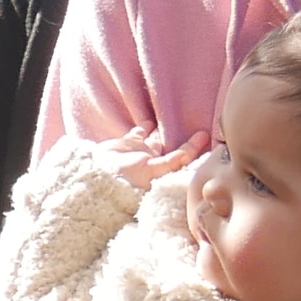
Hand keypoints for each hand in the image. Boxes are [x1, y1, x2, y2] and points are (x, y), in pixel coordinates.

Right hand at [92, 132, 208, 198]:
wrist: (95, 176)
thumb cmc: (124, 180)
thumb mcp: (150, 173)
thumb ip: (170, 163)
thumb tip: (187, 156)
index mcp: (160, 171)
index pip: (182, 158)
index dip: (193, 148)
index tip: (206, 136)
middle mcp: (152, 162)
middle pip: (173, 149)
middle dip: (185, 141)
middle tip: (199, 130)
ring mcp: (139, 153)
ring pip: (156, 139)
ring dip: (165, 131)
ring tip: (176, 121)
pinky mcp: (126, 145)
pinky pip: (138, 133)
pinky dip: (145, 127)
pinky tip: (150, 120)